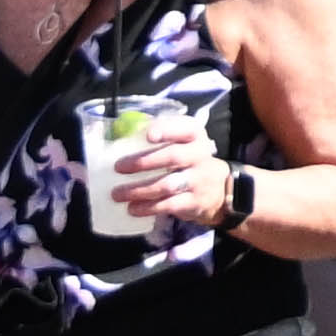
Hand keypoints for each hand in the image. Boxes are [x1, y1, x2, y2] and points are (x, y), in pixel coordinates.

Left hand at [101, 128, 235, 230]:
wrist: (218, 189)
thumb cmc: (189, 160)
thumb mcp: (184, 143)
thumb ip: (162, 136)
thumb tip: (121, 132)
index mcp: (195, 136)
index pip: (185, 128)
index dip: (167, 130)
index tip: (148, 135)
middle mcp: (200, 156)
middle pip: (173, 157)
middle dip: (143, 162)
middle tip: (118, 167)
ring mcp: (198, 180)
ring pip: (167, 185)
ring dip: (139, 190)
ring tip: (117, 194)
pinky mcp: (194, 202)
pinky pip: (168, 206)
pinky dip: (148, 208)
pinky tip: (132, 208)